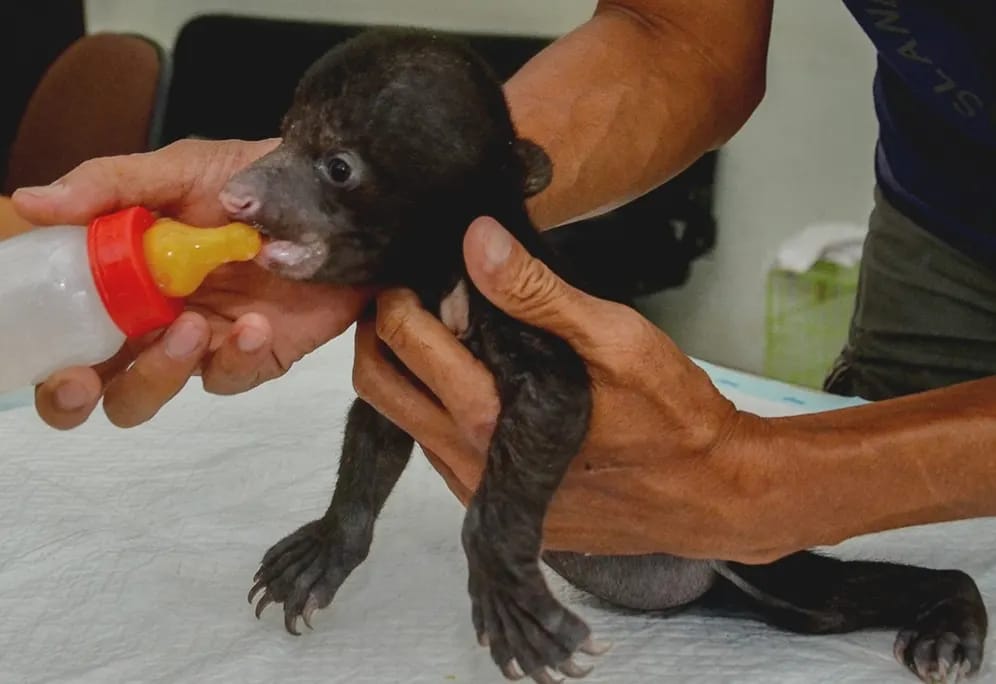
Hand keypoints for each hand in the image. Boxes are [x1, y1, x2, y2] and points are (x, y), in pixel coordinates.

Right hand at [12, 139, 370, 429]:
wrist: (338, 197)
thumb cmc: (255, 178)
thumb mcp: (182, 170)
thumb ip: (111, 186)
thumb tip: (32, 201)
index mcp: (120, 277)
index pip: (62, 329)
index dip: (43, 355)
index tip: (44, 349)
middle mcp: (151, 317)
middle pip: (94, 382)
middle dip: (72, 396)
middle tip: (80, 380)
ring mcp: (203, 341)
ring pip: (152, 392)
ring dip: (158, 371)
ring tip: (190, 326)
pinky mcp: (255, 354)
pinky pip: (230, 377)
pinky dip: (236, 356)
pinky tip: (255, 326)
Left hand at [353, 216, 785, 562]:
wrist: (710, 495)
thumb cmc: (670, 414)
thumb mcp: (614, 338)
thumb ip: (539, 292)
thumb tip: (475, 240)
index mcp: (492, 418)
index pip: (405, 344)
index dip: (395, 298)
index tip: (410, 271)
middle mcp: (470, 465)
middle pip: (380, 389)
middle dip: (378, 335)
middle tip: (405, 298)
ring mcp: (479, 494)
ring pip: (405, 423)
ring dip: (407, 375)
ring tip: (438, 333)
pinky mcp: (498, 510)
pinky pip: (439, 452)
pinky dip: (437, 410)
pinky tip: (472, 381)